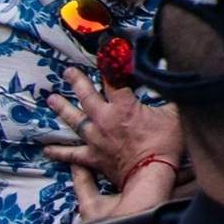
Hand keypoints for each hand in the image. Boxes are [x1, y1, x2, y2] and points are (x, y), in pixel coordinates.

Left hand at [45, 65, 183, 187]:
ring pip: (75, 120)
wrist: (152, 175)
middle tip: (68, 72)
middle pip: (87, 96)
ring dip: (63, 109)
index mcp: (123, 106)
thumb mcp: (174, 114)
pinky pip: (72, 154)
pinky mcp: (93, 157)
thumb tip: (175, 82)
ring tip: (52, 99)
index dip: (110, 62)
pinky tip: (47, 148)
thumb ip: (171, 96)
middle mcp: (105, 119)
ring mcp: (96, 139)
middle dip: (77, 81)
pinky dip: (60, 151)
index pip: (113, 78)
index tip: (105, 48)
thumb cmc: (164, 145)